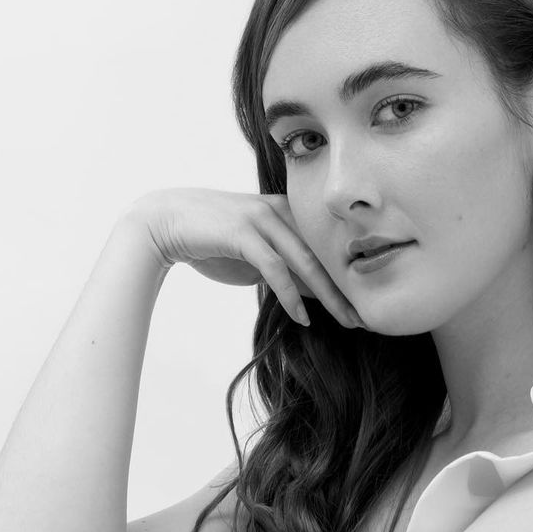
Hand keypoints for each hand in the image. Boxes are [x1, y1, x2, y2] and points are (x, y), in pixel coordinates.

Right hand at [125, 188, 362, 328]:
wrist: (165, 223)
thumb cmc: (213, 241)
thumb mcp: (258, 258)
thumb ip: (289, 269)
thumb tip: (319, 295)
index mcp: (288, 211)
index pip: (326, 248)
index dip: (348, 277)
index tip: (366, 306)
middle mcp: (280, 211)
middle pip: (323, 255)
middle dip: (347, 289)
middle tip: (367, 318)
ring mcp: (262, 219)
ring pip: (306, 261)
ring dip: (329, 296)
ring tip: (346, 321)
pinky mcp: (244, 233)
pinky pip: (276, 268)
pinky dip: (292, 295)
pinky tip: (303, 318)